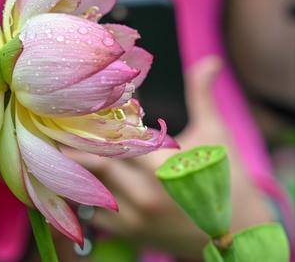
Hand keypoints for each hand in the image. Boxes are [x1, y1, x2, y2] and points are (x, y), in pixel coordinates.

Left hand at [66, 56, 273, 258]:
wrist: (240, 234)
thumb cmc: (229, 178)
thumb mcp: (216, 133)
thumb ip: (202, 95)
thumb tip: (210, 60)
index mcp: (162, 169)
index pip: (116, 140)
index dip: (96, 121)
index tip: (79, 105)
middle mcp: (143, 196)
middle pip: (93, 165)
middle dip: (74, 144)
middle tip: (55, 123)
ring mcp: (134, 219)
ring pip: (88, 190)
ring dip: (76, 170)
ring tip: (59, 146)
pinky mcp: (131, 234)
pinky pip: (95, 212)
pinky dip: (87, 194)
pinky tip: (79, 176)